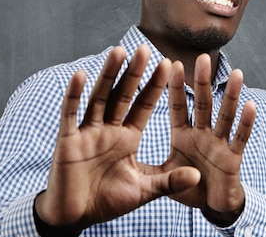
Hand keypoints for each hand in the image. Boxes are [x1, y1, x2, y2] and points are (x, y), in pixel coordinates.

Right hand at [34, 45, 200, 232]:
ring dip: (108, 75)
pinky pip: (71, 114)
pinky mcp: (67, 140)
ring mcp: (87, 132)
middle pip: (122, 95)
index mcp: (127, 137)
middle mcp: (108, 129)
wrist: (76, 217)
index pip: (143, 105)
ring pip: (99, 97)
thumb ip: (169, 182)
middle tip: (145, 48)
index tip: (169, 63)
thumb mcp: (143, 190)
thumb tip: (197, 176)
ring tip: (118, 51)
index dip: (154, 86)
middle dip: (134, 73)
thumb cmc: (107, 201)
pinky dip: (74, 95)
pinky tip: (80, 75)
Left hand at [164, 54, 255, 226]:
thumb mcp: (163, 175)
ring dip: (230, 96)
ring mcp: (219, 145)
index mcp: (183, 136)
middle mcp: (202, 135)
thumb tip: (119, 156)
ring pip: (224, 116)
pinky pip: (239, 139)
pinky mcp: (233, 159)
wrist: (212, 207)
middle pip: (202, 104)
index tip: (172, 64)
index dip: (176, 88)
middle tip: (203, 57)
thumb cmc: (189, 187)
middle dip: (202, 82)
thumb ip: (147, 165)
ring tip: (236, 73)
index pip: (179, 108)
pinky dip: (245, 123)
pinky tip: (250, 105)